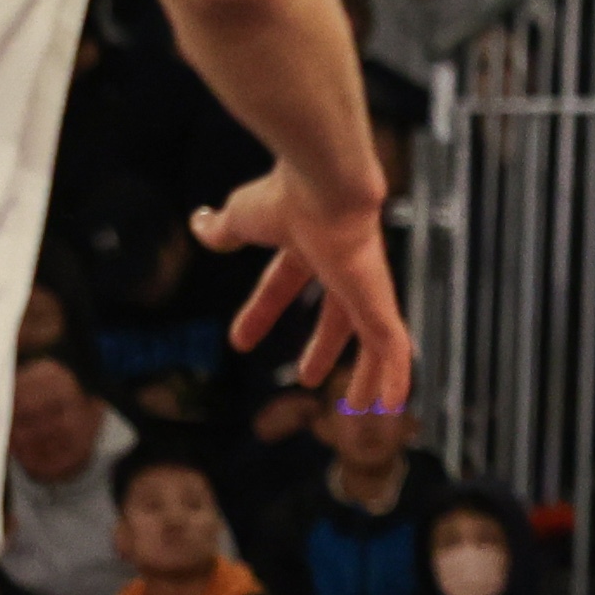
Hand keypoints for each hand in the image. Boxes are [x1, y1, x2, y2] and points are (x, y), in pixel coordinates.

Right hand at [196, 164, 417, 411]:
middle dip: (323, 345)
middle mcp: (342, 265)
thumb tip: (200, 223)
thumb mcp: (241, 218)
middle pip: (336, 314)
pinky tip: (392, 406)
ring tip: (362, 409)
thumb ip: (224, 228)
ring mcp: (364, 285)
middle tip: (308, 375)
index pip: (283, 282)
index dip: (262, 311)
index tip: (239, 341)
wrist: (323, 185)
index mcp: (308, 243)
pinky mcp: (378, 300)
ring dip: (367, 374)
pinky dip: (395, 376)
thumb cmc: (283, 197)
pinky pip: (391, 346)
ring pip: (373, 337)